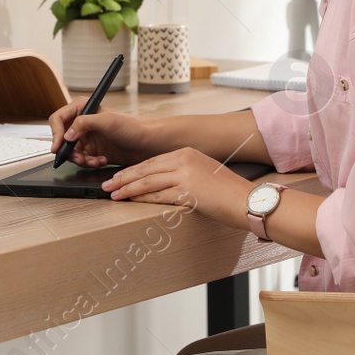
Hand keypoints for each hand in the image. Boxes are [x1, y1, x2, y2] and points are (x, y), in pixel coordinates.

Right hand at [48, 99, 157, 166]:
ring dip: (81, 159)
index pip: (59, 119)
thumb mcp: (107, 121)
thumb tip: (67, 135)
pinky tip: (101, 161)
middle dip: (69, 151)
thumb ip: (84, 123)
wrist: (148, 143)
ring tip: (93, 161)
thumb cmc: (133, 126)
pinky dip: (89, 163)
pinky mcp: (94, 151)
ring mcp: (88, 138)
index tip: (57, 146)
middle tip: (79, 158)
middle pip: (63, 139)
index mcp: (83, 108)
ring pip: (72, 152)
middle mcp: (83, 123)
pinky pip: (82, 160)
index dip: (55, 133)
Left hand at [99, 147, 253, 229]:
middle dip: (124, 178)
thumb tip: (160, 184)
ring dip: (127, 189)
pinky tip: (130, 202)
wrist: (246, 200)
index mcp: (186, 153)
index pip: (152, 161)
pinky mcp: (186, 190)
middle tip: (107, 184)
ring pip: (147, 182)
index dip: (133, 170)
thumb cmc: (227, 191)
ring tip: (113, 194)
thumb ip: (182, 174)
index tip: (119, 176)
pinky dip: (141, 199)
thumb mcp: (203, 173)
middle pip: (146, 169)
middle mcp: (183, 159)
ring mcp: (185, 174)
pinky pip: (157, 195)